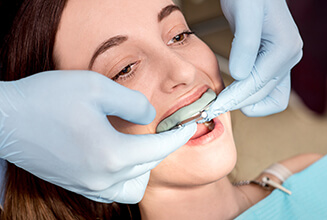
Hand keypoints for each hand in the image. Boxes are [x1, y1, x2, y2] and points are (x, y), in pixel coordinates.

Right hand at [0, 70, 195, 202]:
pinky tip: (119, 156)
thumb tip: (150, 117)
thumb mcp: (97, 88)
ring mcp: (88, 185)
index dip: (178, 137)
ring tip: (142, 144)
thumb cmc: (48, 99)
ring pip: (133, 184)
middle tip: (166, 130)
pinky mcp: (76, 184)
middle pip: (147, 166)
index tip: (190, 127)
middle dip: (162, 148)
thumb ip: (133, 103)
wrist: (7, 119)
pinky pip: (112, 189)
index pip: (159, 149)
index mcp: (111, 154)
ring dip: (144, 165)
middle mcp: (102, 177)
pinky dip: (124, 175)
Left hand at [207, 0, 302, 117]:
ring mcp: (282, 61)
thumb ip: (245, 43)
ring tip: (224, 103)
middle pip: (264, 95)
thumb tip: (240, 75)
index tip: (214, 106)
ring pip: (269, 97)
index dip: (234, 98)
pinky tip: (233, 92)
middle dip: (238, 103)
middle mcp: (288, 57)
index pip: (257, 84)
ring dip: (248, 103)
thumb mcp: (245, 13)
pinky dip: (249, 95)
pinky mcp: (272, 62)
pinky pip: (265, 88)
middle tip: (214, 108)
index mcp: (285, 48)